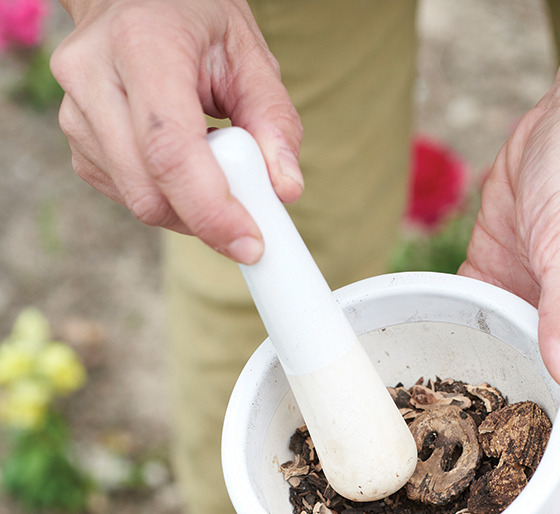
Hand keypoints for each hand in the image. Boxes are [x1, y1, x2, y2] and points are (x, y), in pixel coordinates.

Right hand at [51, 0, 303, 262]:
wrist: (130, 0)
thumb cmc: (193, 21)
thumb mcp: (248, 54)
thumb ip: (274, 122)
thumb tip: (285, 190)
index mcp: (142, 43)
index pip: (170, 150)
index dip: (211, 210)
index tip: (250, 243)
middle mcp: (94, 75)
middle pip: (148, 189)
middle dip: (205, 220)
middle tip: (246, 216)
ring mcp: (75, 112)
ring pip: (138, 202)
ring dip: (187, 208)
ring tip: (210, 160)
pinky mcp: (77, 144)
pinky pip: (128, 197)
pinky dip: (166, 198)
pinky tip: (179, 162)